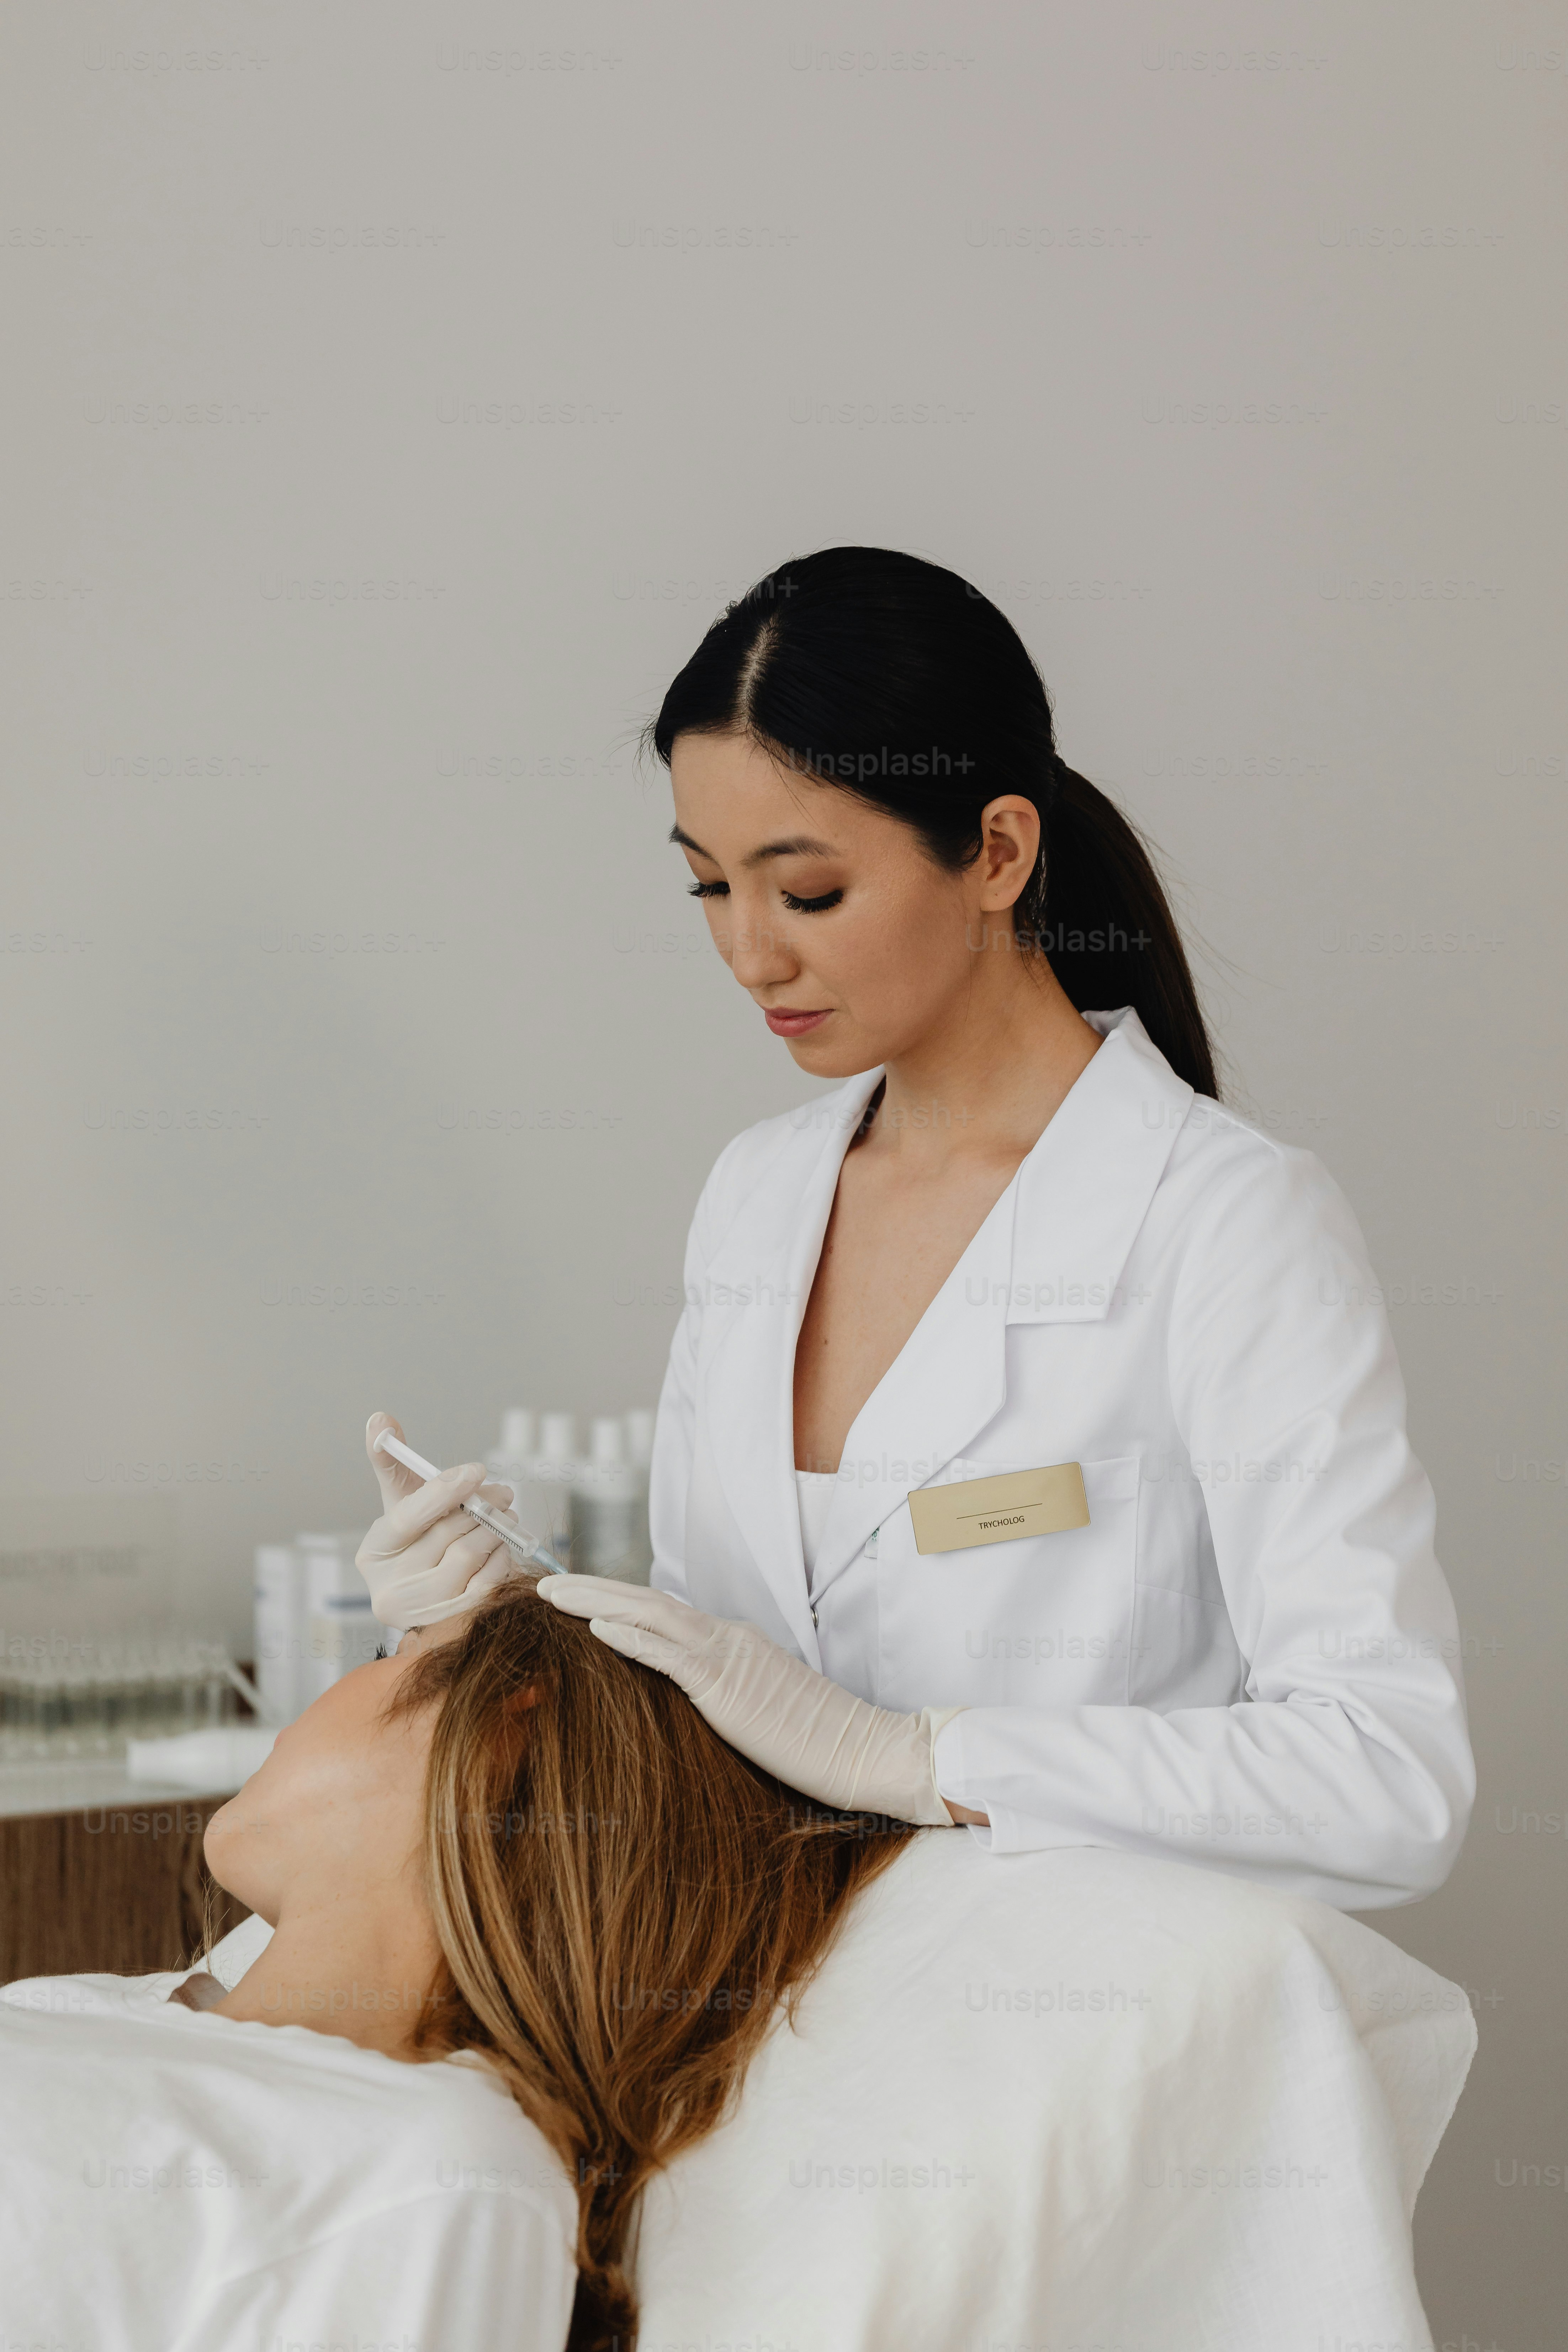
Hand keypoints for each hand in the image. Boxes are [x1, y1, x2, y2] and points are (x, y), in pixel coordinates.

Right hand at [355, 1412, 521, 1631]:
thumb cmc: (417, 1540)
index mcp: (373, 1552)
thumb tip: (380, 1419)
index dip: (443, 1490)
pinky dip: (500, 1559)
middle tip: (502, 1492)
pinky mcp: (452, 1625)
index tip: (476, 1470)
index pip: (407, 1516)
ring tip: (503, 1517)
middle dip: (481, 1507)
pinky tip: (500, 1547)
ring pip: (468, 1556)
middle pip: (445, 1534)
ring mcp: (420, 1612)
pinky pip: (487, 1583)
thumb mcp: (402, 1501)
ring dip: (494, 1530)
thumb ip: (392, 1461)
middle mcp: (387, 1588)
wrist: (429, 1595)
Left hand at [541, 1576, 962, 1826]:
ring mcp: (728, 1657)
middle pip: (647, 1602)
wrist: (866, 1750)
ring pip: (650, 1615)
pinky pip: (671, 1654)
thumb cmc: (818, 1741)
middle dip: (593, 1589)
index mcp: (732, 1644)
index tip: (578, 1599)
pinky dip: (632, 1637)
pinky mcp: (728, 1686)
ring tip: (553, 1594)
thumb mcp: (759, 1710)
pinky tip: (597, 1627)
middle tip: (545, 1583)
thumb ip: (722, 1694)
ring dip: (597, 1601)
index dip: (618, 1602)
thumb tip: (686, 1701)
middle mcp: (727, 1638)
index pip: (664, 1614)